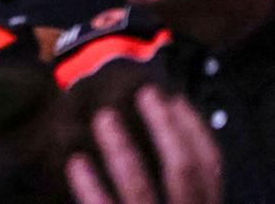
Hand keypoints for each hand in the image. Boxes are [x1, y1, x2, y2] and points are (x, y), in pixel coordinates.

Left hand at [66, 86, 222, 203]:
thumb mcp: (176, 199)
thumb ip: (173, 179)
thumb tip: (164, 123)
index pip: (209, 166)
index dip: (195, 130)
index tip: (176, 98)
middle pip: (185, 172)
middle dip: (167, 128)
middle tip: (145, 92)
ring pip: (140, 190)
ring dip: (121, 150)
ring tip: (104, 117)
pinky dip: (90, 188)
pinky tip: (76, 162)